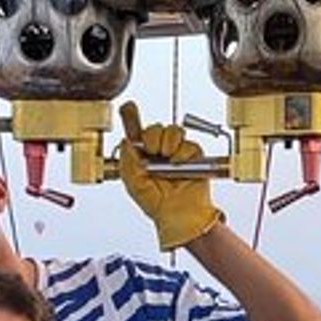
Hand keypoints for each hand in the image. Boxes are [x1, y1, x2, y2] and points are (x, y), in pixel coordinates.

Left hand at [117, 101, 223, 250]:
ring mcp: (177, 152)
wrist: (176, 214)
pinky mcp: (193, 156)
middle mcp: (159, 152)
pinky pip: (188, 144)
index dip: (131, 117)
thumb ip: (127, 159)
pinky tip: (178, 166)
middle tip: (152, 152)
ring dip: (168, 143)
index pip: (137, 132)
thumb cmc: (156, 203)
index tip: (128, 106)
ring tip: (166, 159)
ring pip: (173, 131)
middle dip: (153, 136)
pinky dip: (182, 154)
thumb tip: (126, 140)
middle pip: (156, 128)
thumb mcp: (133, 182)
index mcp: (143, 156)